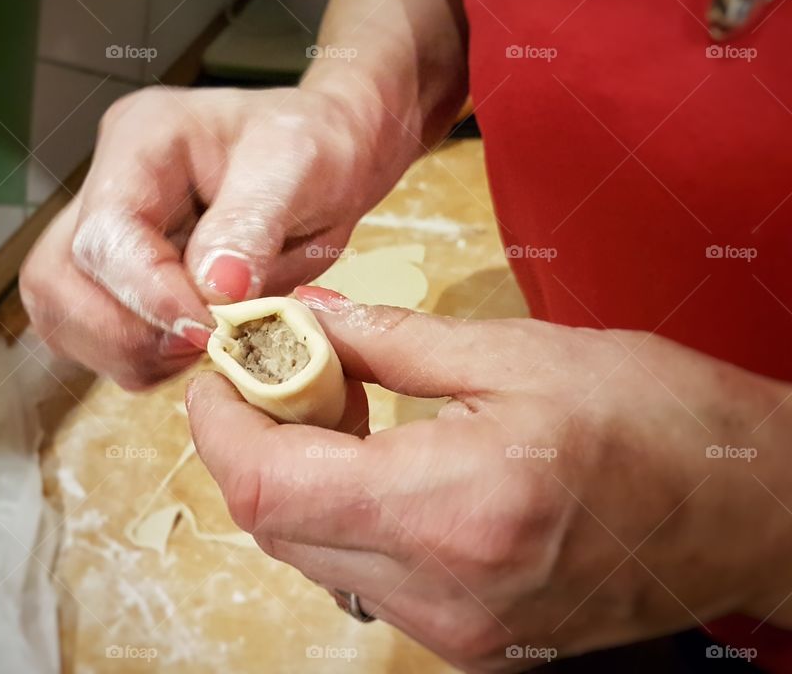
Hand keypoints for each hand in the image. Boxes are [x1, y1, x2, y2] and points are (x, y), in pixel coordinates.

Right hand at [20, 87, 412, 389]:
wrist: (327, 157)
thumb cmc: (315, 148)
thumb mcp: (297, 169)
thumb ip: (250, 225)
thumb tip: (214, 291)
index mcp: (143, 139)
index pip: (106, 232)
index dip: (149, 294)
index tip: (208, 329)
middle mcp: (107, 184)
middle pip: (60, 280)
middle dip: (128, 332)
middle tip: (205, 343)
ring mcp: (105, 233)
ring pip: (61, 315)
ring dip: (128, 352)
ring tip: (202, 344)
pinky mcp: (115, 277)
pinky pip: (93, 337)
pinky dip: (138, 360)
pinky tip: (189, 346)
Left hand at [186, 286, 791, 671]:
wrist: (748, 510)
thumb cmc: (655, 417)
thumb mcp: (514, 351)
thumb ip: (386, 338)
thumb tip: (303, 319)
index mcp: (454, 507)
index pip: (271, 486)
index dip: (222, 425)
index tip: (222, 370)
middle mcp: (444, 593)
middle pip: (277, 526)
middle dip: (250, 444)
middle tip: (276, 374)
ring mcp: (456, 632)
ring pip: (313, 554)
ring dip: (295, 479)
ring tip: (333, 408)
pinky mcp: (470, 641)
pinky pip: (363, 575)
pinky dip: (342, 514)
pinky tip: (377, 460)